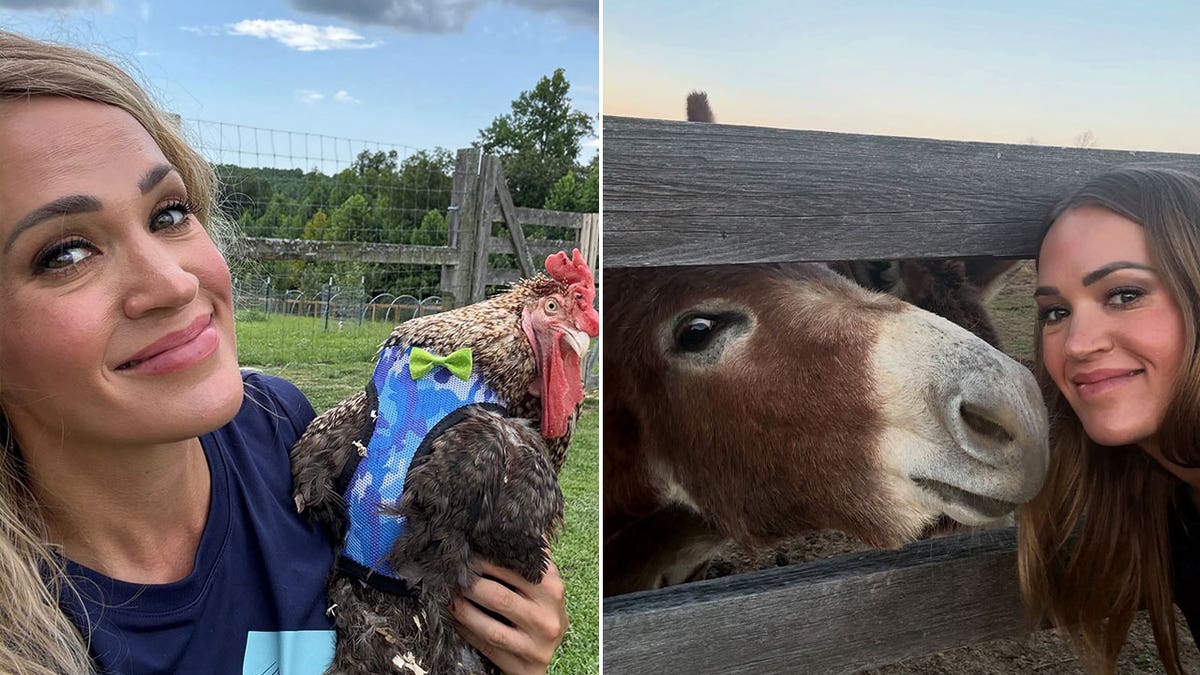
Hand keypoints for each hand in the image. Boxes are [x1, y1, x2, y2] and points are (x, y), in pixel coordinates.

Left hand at [452, 554, 568, 674]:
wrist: (545, 651)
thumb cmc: (539, 610)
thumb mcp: (541, 585)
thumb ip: (528, 559)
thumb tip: (507, 525)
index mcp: (553, 589)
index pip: (515, 569)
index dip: (486, 561)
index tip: (466, 554)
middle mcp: (548, 618)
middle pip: (499, 598)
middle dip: (469, 587)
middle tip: (450, 577)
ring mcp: (537, 646)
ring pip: (490, 628)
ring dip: (464, 612)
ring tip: (449, 598)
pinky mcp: (524, 667)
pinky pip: (487, 649)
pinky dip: (468, 633)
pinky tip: (456, 621)